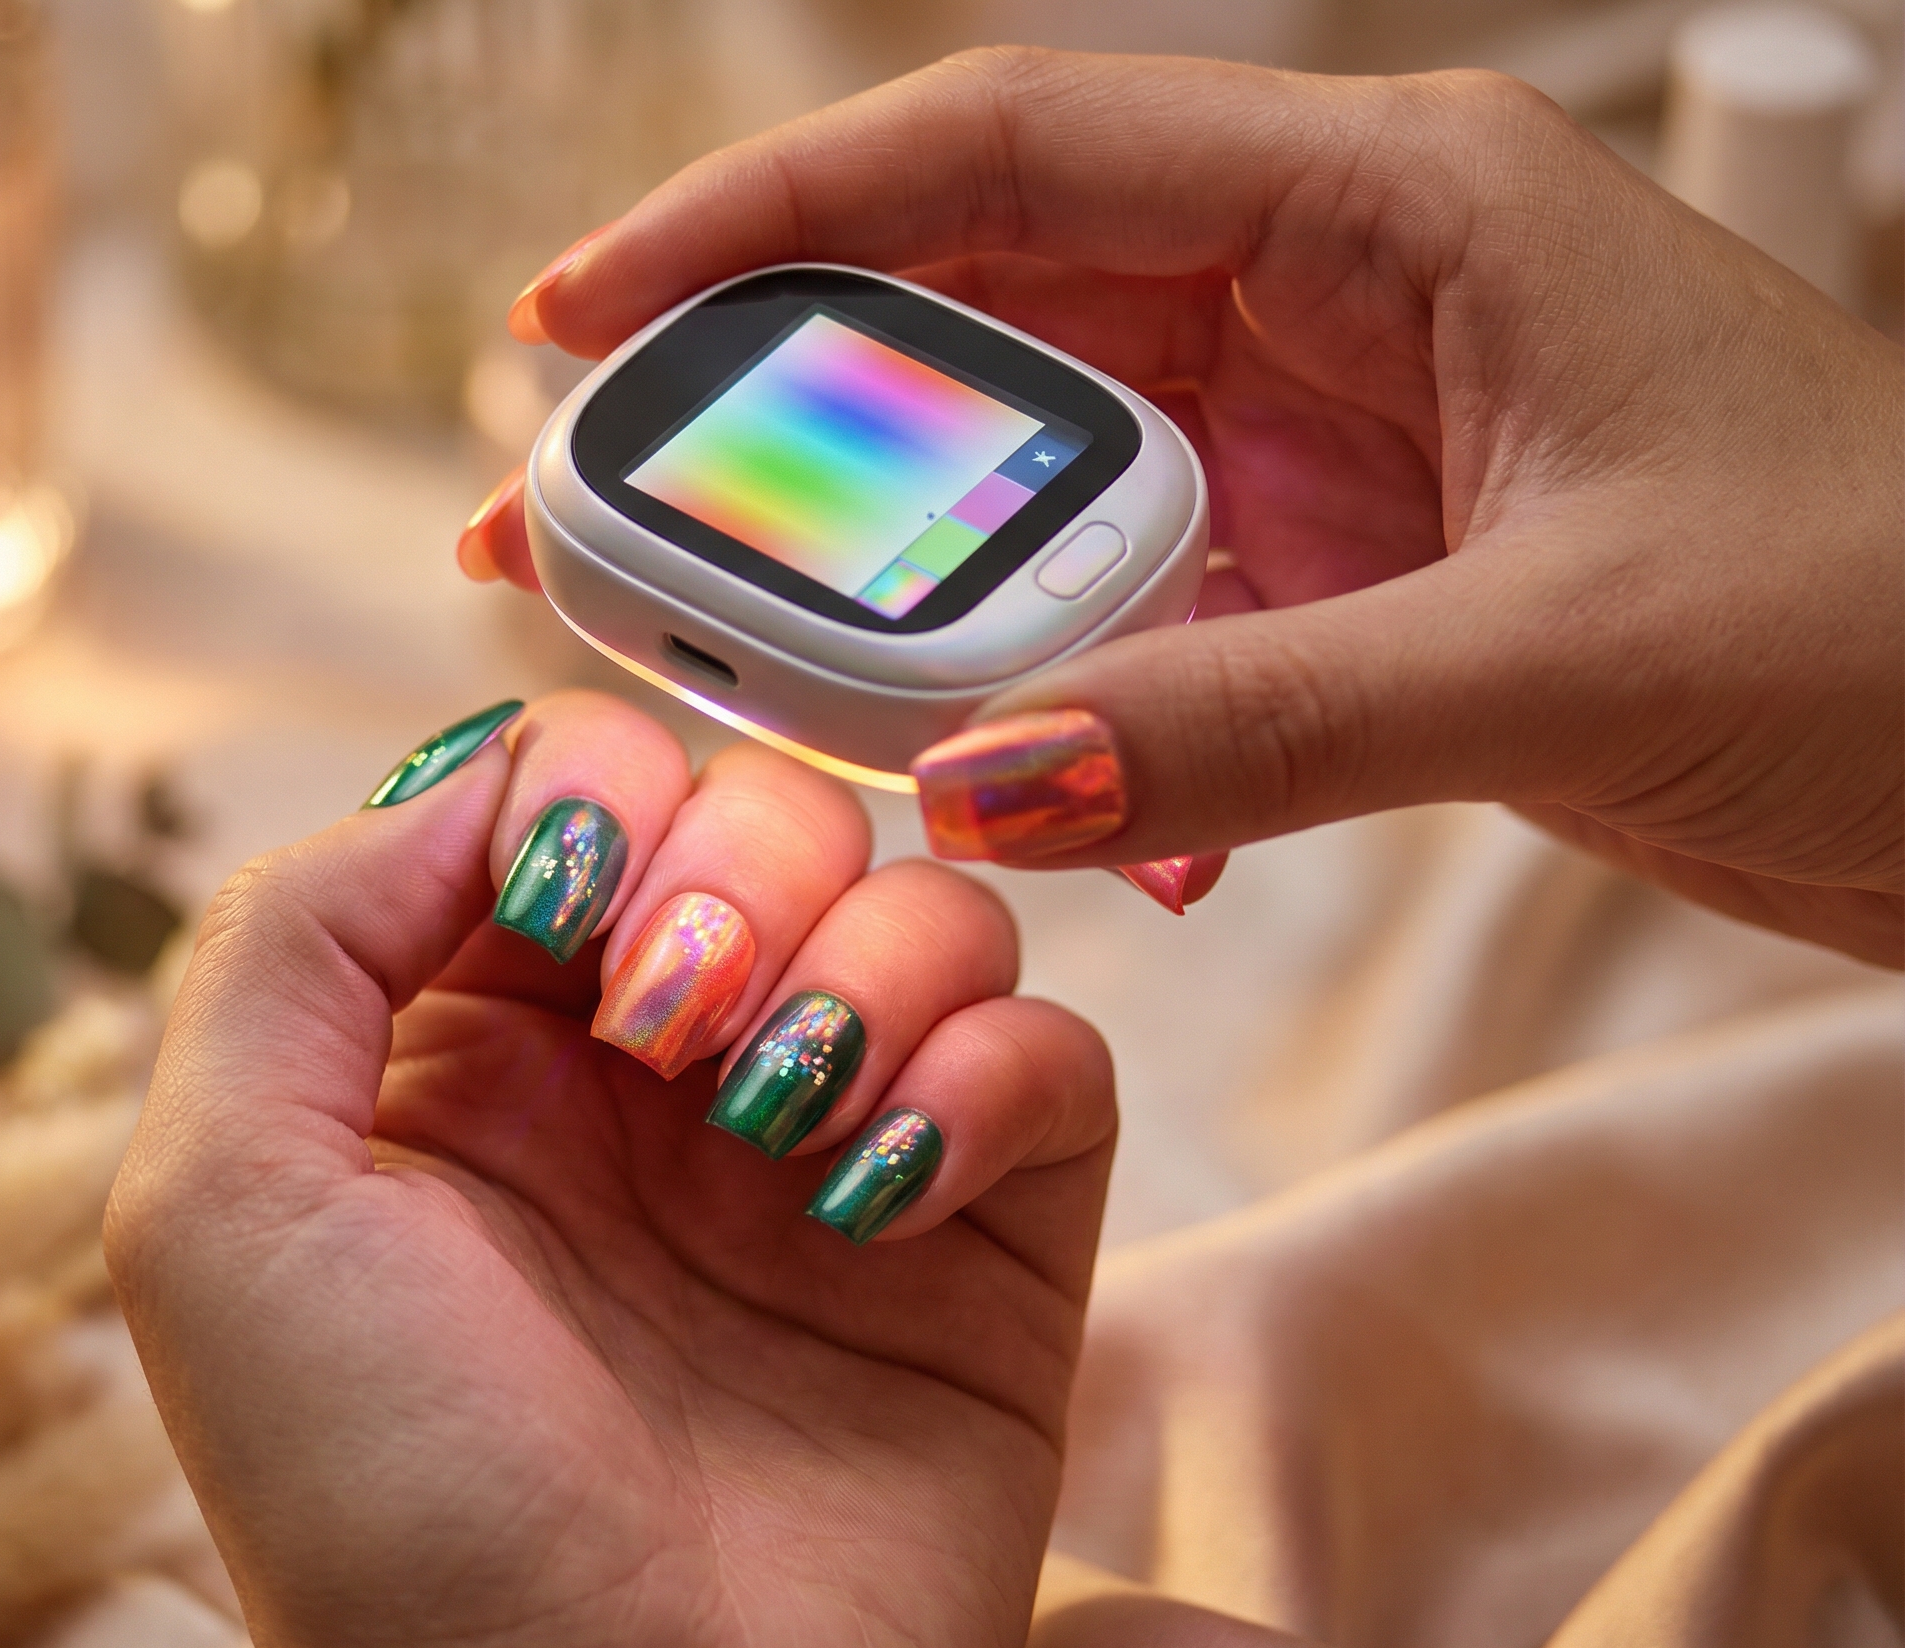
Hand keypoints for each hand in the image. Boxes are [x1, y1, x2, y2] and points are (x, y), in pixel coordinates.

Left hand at [107, 691, 1115, 1647]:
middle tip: (678, 1038)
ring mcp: (828, 1150)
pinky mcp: (978, 1243)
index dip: (596, 800)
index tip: (580, 916)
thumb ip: (297, 936)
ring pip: (923, 906)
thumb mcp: (225, 1201)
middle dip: (737, 877)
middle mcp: (656, 1080)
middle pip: (765, 813)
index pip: (577, 787)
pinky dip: (993, 1076)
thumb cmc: (383, 1503)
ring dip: (872, 968)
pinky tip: (887, 1197)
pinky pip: (1052, 1051)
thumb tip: (481, 783)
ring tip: (792, 1127)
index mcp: (475, 1044)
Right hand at [462, 52, 1904, 964]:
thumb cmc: (1887, 635)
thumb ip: (1256, 726)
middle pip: (977, 305)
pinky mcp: (1333, 566)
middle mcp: (1329, 287)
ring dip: (878, 563)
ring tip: (720, 652)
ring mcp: (1323, 433)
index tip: (582, 317)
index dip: (769, 218)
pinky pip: (1115, 597)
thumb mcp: (1559, 658)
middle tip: (582, 517)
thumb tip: (973, 787)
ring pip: (1025, 465)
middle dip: (769, 406)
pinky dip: (1024, 676)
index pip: (1011, 151)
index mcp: (1389, 203)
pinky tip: (976, 763)